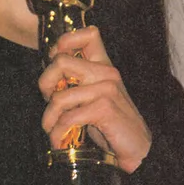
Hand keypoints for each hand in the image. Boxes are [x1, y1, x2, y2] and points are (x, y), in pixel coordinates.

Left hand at [38, 27, 151, 171]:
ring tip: (53, 130)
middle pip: (60, 61)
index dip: (64, 43)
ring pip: (59, 96)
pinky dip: (58, 133)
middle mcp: (106, 73)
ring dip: (50, 118)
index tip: (56, 66)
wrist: (138, 150)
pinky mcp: (105, 108)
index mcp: (105, 67)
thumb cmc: (113, 126)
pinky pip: (68, 118)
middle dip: (45, 84)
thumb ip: (77, 85)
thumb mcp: (94, 99)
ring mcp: (106, 89)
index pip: (88, 34)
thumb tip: (48, 81)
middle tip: (50, 104)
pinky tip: (59, 141)